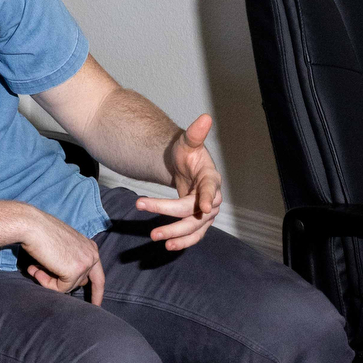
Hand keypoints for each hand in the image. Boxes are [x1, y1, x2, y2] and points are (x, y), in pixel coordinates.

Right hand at [21, 210, 104, 302]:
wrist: (32, 225)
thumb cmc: (41, 233)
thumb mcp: (63, 247)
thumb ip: (69, 262)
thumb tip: (66, 283)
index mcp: (90, 247)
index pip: (98, 275)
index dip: (97, 292)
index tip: (95, 304)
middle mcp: (92, 255)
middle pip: (83, 283)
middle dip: (65, 286)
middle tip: (51, 288)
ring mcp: (85, 263)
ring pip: (68, 286)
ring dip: (49, 280)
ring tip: (35, 268)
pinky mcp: (74, 271)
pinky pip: (60, 288)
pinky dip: (46, 282)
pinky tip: (36, 269)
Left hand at [136, 113, 222, 250]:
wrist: (185, 167)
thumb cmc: (187, 153)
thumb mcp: (187, 142)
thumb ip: (195, 133)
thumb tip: (205, 117)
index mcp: (211, 178)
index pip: (211, 189)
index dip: (208, 197)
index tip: (202, 206)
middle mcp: (213, 198)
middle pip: (195, 212)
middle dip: (172, 217)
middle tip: (149, 217)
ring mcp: (207, 213)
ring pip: (194, 228)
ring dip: (176, 234)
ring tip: (154, 236)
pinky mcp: (199, 222)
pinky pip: (193, 235)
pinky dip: (182, 242)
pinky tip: (167, 245)